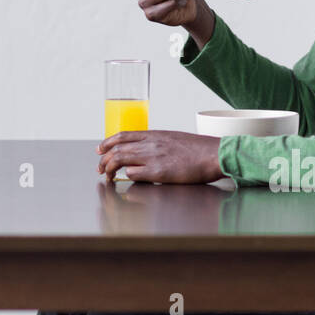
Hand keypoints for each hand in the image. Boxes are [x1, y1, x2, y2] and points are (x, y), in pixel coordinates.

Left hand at [97, 130, 223, 183]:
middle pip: (118, 148)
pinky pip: (133, 173)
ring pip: (121, 159)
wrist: (214, 154)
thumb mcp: (174, 139)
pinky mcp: (158, 172)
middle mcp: (150, 144)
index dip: (108, 142)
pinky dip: (126, 176)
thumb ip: (158, 144)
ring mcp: (153, 157)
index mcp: (154, 135)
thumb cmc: (199, 149)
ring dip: (110, 168)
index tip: (100, 149)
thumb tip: (147, 152)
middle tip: (100, 168)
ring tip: (107, 177)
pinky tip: (126, 180)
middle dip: (104, 159)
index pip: (123, 135)